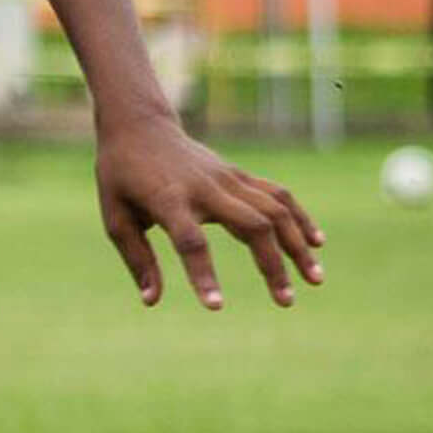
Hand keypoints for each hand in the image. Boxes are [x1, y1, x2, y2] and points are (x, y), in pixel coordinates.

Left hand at [92, 112, 324, 309]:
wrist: (139, 125)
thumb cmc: (121, 176)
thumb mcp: (116, 217)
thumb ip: (137, 259)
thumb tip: (152, 302)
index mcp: (168, 200)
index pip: (190, 241)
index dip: (203, 274)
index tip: (216, 307)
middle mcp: (204, 188)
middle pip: (251, 225)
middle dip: (273, 265)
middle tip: (286, 302)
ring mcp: (227, 178)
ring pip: (274, 209)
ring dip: (297, 245)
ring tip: (315, 279)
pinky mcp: (239, 174)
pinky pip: (278, 194)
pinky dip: (300, 217)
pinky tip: (316, 243)